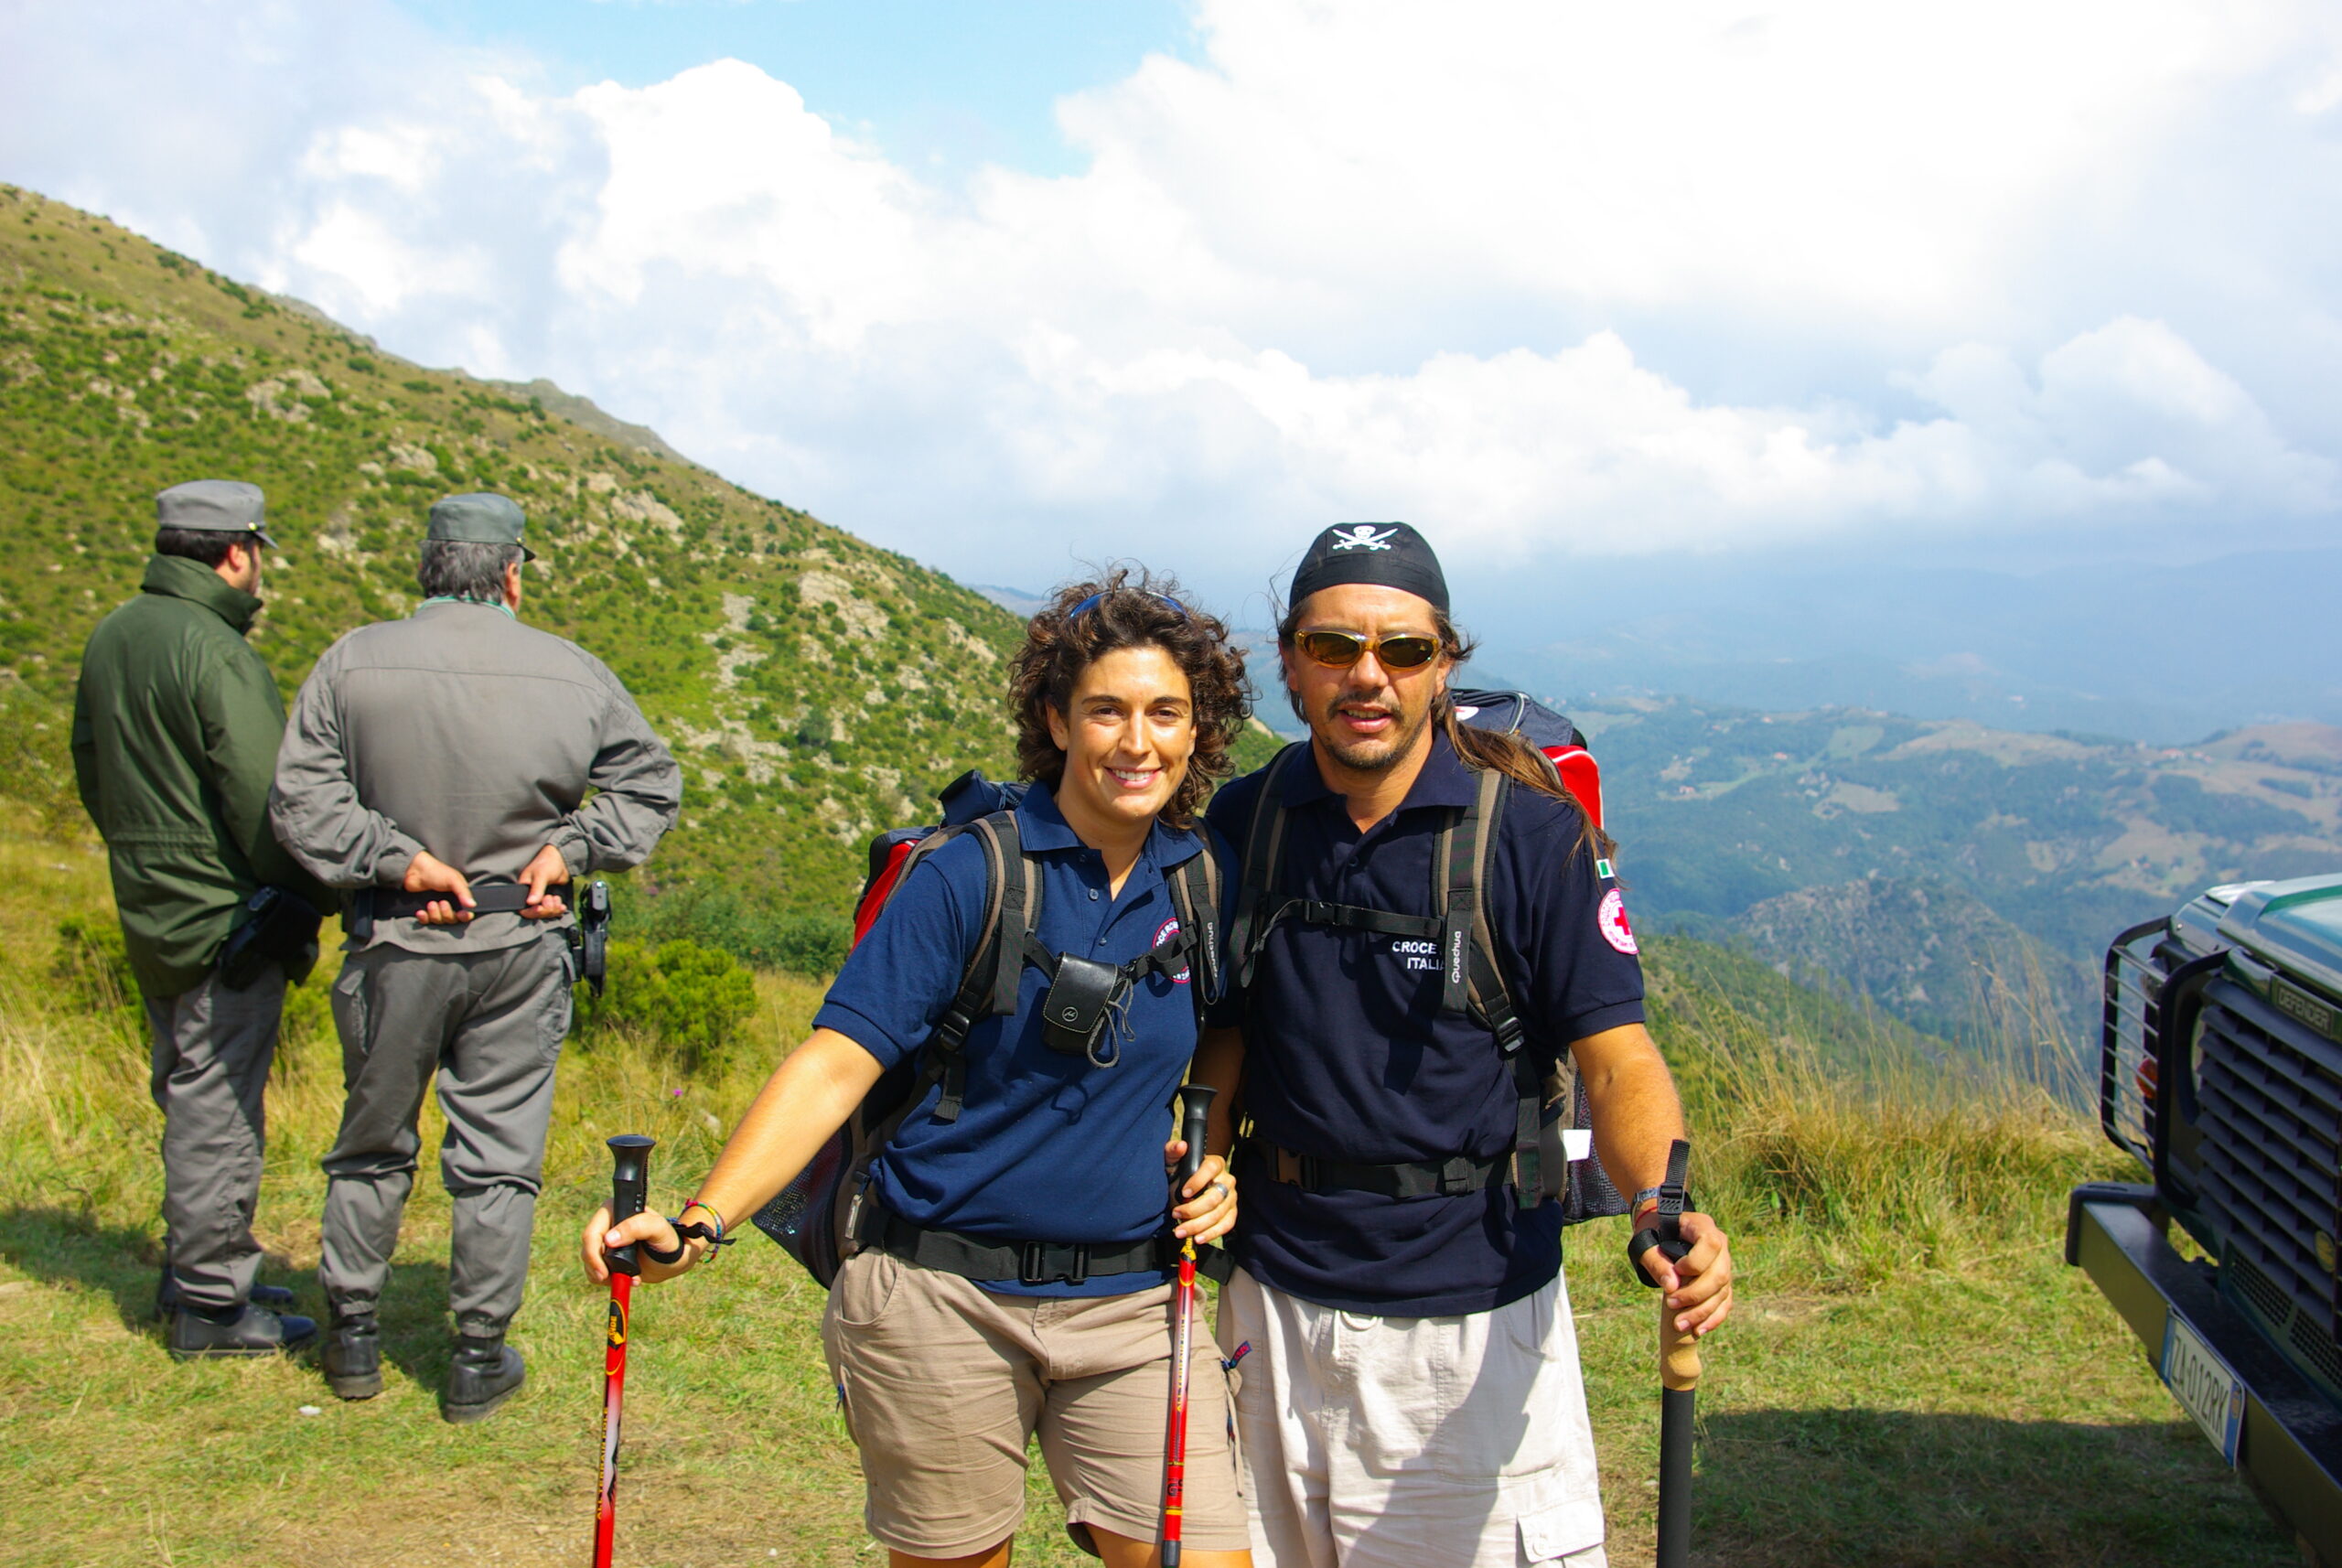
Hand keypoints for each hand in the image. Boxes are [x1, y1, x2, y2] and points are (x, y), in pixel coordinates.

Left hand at [402, 850, 473, 924]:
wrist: (414, 871)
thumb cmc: (436, 872)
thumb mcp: (453, 879)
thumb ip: (463, 892)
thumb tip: (473, 905)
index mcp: (459, 897)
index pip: (466, 913)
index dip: (464, 916)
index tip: (461, 914)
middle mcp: (449, 904)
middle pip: (452, 919)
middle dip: (447, 914)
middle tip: (442, 902)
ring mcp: (436, 908)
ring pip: (439, 920)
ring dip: (435, 914)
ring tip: (430, 903)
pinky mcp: (424, 910)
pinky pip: (426, 921)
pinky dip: (424, 918)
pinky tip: (421, 912)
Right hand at [518, 843, 570, 918]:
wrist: (560, 860)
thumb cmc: (547, 863)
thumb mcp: (541, 875)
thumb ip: (536, 889)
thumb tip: (530, 902)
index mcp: (523, 889)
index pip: (523, 908)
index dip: (532, 911)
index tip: (540, 908)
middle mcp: (530, 896)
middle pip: (535, 913)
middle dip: (545, 910)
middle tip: (551, 899)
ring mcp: (540, 898)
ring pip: (545, 913)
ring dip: (553, 910)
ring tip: (556, 899)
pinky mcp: (549, 900)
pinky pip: (552, 910)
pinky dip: (558, 910)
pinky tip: (562, 906)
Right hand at [579, 1204, 701, 1285]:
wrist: (673, 1258)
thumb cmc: (667, 1238)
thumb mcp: (657, 1228)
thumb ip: (636, 1227)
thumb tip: (608, 1239)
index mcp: (614, 1210)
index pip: (592, 1233)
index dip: (592, 1253)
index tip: (603, 1272)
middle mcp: (606, 1225)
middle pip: (588, 1249)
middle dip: (597, 1268)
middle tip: (609, 1280)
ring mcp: (605, 1242)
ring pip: (589, 1262)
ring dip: (605, 1276)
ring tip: (630, 1279)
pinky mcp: (607, 1257)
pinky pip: (596, 1272)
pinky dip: (608, 1281)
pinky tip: (629, 1280)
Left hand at [1165, 1139, 1236, 1246]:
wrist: (1182, 1191)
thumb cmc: (1178, 1175)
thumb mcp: (1171, 1162)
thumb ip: (1172, 1151)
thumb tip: (1181, 1146)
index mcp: (1215, 1164)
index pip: (1211, 1169)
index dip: (1198, 1181)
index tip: (1184, 1192)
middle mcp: (1227, 1180)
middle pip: (1215, 1197)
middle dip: (1193, 1209)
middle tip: (1175, 1214)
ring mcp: (1231, 1198)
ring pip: (1218, 1214)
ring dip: (1198, 1225)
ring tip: (1180, 1231)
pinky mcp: (1231, 1213)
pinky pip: (1226, 1225)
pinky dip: (1212, 1234)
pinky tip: (1198, 1238)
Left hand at [1635, 1210, 1732, 1337]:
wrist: (1661, 1231)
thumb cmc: (1652, 1233)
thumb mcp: (1647, 1242)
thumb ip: (1656, 1261)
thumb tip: (1672, 1287)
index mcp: (1703, 1226)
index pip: (1710, 1244)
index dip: (1695, 1262)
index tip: (1676, 1271)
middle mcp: (1721, 1244)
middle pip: (1719, 1273)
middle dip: (1696, 1294)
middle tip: (1670, 1304)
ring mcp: (1724, 1264)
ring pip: (1722, 1291)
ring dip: (1702, 1311)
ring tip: (1680, 1325)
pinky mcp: (1723, 1282)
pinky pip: (1724, 1301)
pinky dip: (1713, 1318)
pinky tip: (1698, 1330)